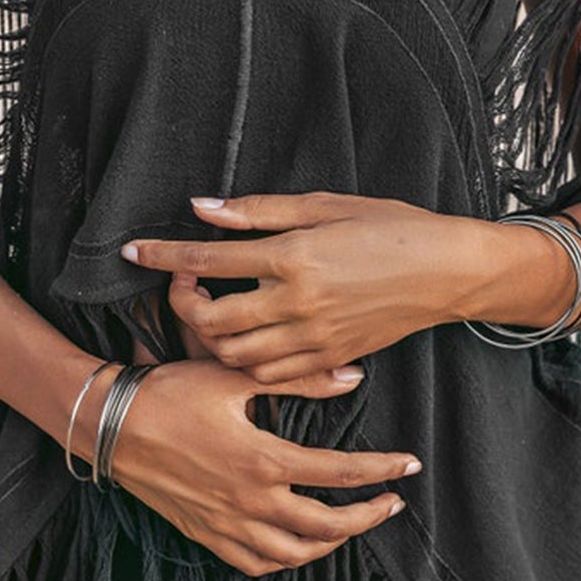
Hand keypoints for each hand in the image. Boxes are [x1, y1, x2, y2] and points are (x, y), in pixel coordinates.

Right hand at [108, 356, 419, 577]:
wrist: (110, 425)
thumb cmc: (171, 392)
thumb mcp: (235, 376)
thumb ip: (300, 380)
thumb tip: (353, 378)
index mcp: (264, 460)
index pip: (340, 473)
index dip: (381, 469)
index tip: (409, 465)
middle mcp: (250, 502)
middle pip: (327, 526)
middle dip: (368, 516)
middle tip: (392, 502)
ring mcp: (227, 525)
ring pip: (295, 555)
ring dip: (332, 543)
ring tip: (353, 525)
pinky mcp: (206, 535)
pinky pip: (257, 565)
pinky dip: (287, 561)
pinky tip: (299, 546)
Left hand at [120, 189, 478, 383]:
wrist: (447, 272)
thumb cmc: (390, 228)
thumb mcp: (324, 205)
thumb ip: (259, 210)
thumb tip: (202, 208)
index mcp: (294, 255)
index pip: (208, 258)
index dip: (164, 255)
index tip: (133, 250)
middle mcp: (298, 301)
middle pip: (213, 319)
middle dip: (185, 304)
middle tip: (186, 284)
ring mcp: (314, 337)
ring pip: (237, 354)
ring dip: (214, 336)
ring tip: (215, 310)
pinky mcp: (330, 358)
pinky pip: (272, 375)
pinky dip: (250, 361)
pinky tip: (250, 338)